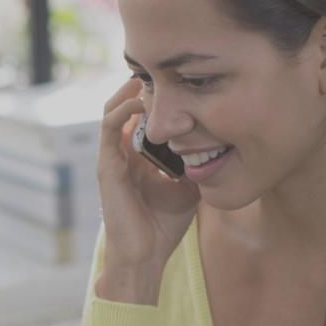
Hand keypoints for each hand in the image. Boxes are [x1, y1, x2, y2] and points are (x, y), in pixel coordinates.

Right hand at [96, 76, 201, 273]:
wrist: (144, 257)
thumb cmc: (163, 227)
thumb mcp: (188, 186)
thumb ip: (194, 163)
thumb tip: (219, 142)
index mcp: (139, 156)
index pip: (143, 114)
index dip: (158, 94)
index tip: (180, 78)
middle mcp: (122, 152)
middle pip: (127, 104)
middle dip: (144, 84)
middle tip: (166, 68)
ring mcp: (112, 158)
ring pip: (114, 108)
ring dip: (132, 90)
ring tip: (153, 77)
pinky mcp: (107, 166)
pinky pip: (110, 127)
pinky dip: (124, 109)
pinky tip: (143, 100)